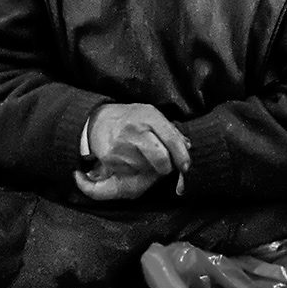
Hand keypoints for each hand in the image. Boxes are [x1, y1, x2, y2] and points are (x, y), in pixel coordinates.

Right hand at [73, 103, 190, 201]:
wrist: (99, 120)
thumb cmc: (132, 119)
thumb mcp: (152, 115)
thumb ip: (171, 131)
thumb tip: (187, 147)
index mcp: (149, 116)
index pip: (172, 140)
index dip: (182, 157)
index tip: (186, 166)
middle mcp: (135, 130)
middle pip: (161, 159)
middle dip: (167, 167)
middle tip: (166, 166)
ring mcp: (121, 145)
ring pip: (147, 168)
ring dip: (151, 168)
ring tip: (144, 156)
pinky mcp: (111, 158)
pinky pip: (132, 172)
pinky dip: (136, 169)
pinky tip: (131, 158)